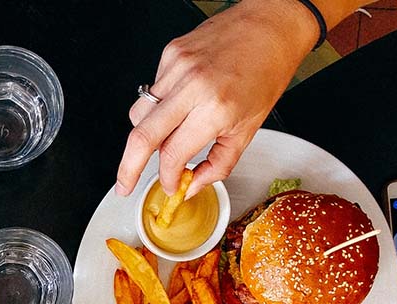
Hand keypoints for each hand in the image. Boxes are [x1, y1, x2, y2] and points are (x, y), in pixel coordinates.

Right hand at [115, 0, 317, 197]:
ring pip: (139, 114)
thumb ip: (218, 164)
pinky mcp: (171, 53)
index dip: (167, 177)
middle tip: (125, 185)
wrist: (271, 25)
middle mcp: (192, 85)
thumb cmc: (266, 71)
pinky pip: (152, 91)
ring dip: (145, 135)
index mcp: (215, 108)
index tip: (170, 185)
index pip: (173, 154)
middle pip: (141, 137)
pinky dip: (159, 106)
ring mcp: (177, 66)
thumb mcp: (248, 129)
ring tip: (164, 138)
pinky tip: (180, 102)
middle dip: (128, 169)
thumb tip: (193, 185)